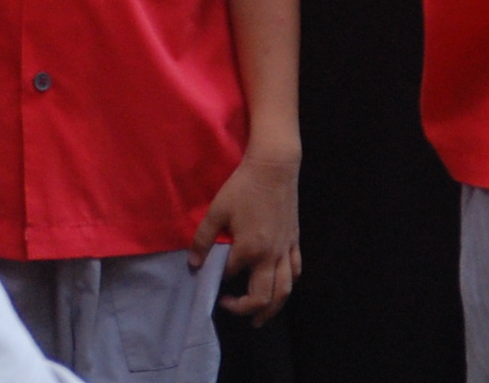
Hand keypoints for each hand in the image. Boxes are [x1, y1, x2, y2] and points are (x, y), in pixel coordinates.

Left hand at [190, 153, 300, 323]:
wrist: (274, 169)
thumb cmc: (243, 188)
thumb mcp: (216, 211)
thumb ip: (203, 239)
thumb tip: (193, 264)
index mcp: (250, 249)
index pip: (231, 275)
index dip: (219, 279)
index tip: (208, 278)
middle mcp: (271, 256)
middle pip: (264, 295)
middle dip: (247, 309)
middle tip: (232, 310)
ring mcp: (286, 250)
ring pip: (284, 289)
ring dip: (273, 308)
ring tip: (261, 319)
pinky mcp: (295, 242)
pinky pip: (295, 271)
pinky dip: (288, 284)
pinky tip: (281, 288)